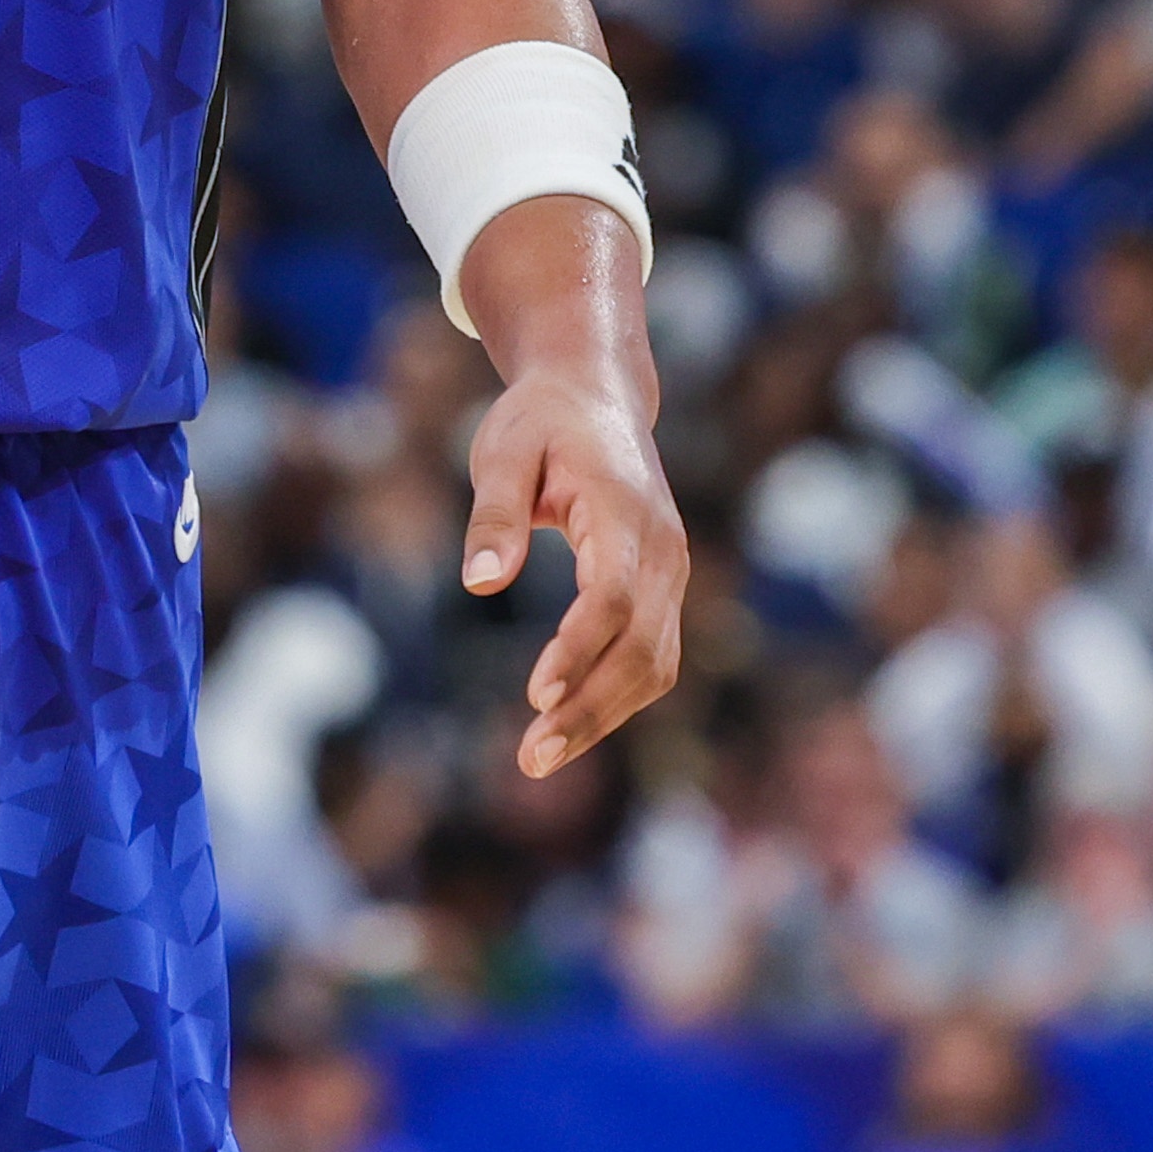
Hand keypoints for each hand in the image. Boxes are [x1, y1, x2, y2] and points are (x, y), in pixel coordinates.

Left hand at [459, 370, 685, 780]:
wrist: (597, 395)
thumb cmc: (541, 421)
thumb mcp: (503, 452)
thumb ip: (495, 516)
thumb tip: (480, 585)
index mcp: (626, 512)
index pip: (612, 597)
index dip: (579, 651)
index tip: (535, 695)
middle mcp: (664, 550)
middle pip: (642, 648)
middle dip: (591, 709)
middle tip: (530, 757)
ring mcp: (671, 573)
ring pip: (655, 664)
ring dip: (604, 716)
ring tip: (538, 756)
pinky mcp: (662, 590)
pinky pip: (652, 656)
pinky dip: (616, 697)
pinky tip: (568, 726)